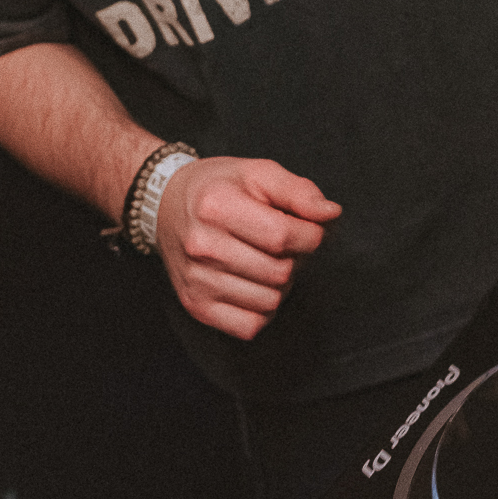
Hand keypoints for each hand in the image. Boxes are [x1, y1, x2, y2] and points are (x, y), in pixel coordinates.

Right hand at [155, 157, 340, 340]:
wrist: (165, 206)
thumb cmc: (218, 187)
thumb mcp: (257, 172)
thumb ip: (298, 191)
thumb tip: (331, 215)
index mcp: (217, 206)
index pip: (283, 236)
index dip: (312, 235)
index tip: (310, 228)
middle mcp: (201, 246)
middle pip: (279, 272)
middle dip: (297, 260)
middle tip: (288, 244)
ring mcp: (196, 280)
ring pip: (270, 301)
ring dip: (282, 285)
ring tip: (269, 260)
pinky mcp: (196, 305)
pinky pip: (250, 326)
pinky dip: (264, 310)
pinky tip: (256, 284)